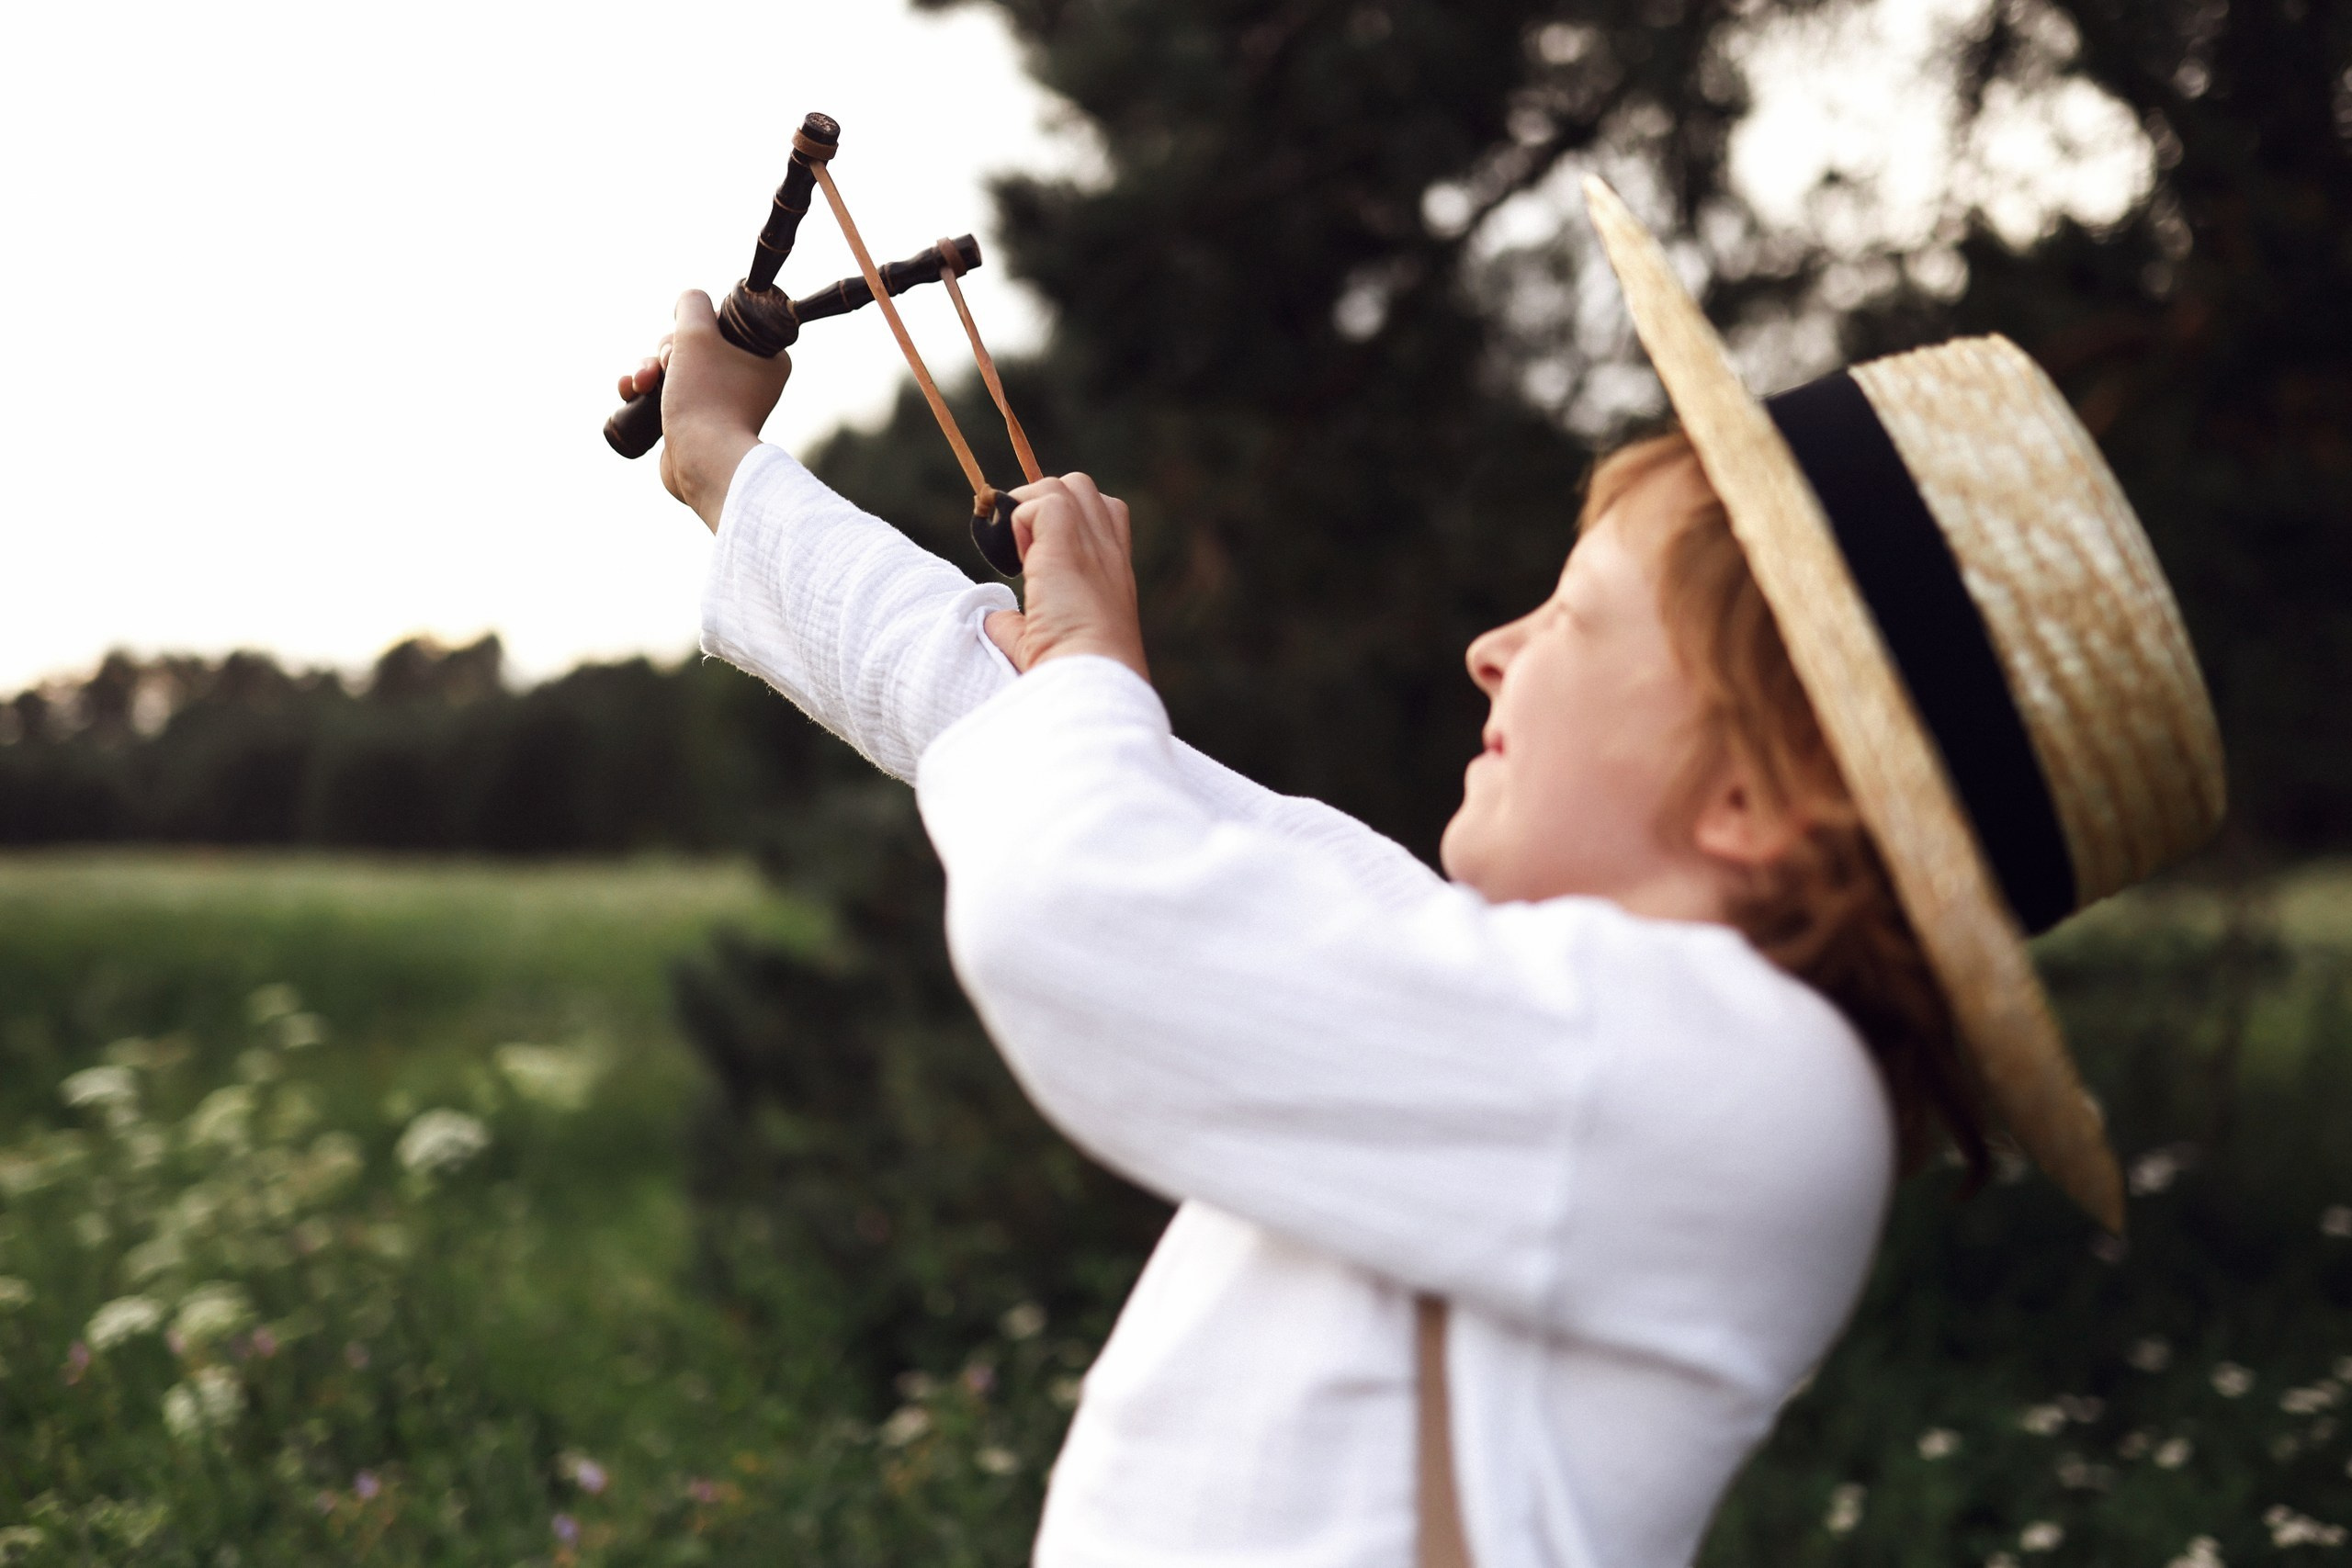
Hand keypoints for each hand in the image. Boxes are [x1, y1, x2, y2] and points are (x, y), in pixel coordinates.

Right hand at [615, 290, 791, 531]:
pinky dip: (647, 390)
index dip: (695, 327)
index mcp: (767, 360)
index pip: (723, 324)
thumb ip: (692, 303)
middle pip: (695, 345)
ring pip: (676, 368)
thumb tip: (690, 302)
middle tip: (665, 366)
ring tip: (640, 385)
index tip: (686, 340)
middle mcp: (749, 382)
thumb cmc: (705, 397)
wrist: (702, 462)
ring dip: (649, 368)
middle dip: (666, 351)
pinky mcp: (698, 423)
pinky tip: (629, 391)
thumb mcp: (697, 333)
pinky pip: (669, 394)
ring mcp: (722, 404)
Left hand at [982, 474, 1148, 680]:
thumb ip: (1020, 626)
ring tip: (1018, 556)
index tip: (1038, 559)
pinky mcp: (1068, 546)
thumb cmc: (1071, 675)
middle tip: (1023, 553)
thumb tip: (995, 621)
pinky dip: (1019, 521)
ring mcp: (1093, 545)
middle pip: (1082, 487)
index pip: (1103, 514)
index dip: (1068, 522)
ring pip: (1061, 485)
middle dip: (1043, 507)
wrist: (1090, 683)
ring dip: (1028, 511)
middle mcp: (1109, 552)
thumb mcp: (1044, 643)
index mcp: (1113, 573)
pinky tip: (1016, 561)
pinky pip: (1041, 501)